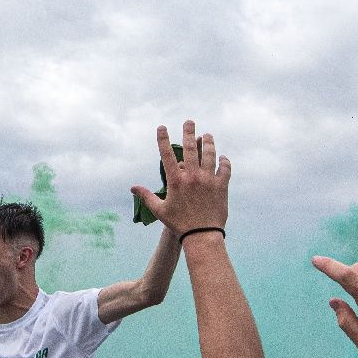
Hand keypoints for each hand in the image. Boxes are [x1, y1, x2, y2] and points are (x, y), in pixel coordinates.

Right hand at [130, 122, 228, 236]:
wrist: (202, 236)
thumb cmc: (179, 224)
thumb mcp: (160, 210)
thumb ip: (147, 196)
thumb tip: (132, 187)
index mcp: (176, 181)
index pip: (167, 155)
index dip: (163, 139)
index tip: (162, 127)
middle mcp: (192, 177)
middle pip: (190, 148)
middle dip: (189, 132)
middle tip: (189, 122)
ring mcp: (208, 180)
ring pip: (210, 154)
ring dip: (209, 142)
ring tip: (208, 135)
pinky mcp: (222, 186)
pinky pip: (225, 169)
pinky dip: (224, 162)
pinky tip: (223, 157)